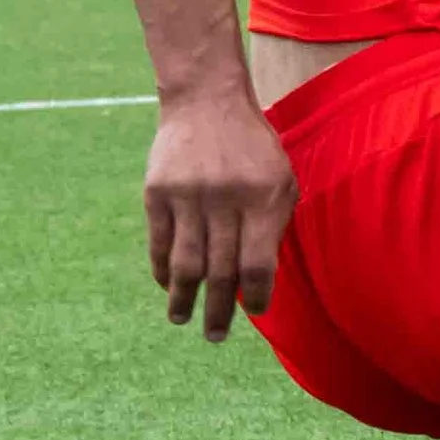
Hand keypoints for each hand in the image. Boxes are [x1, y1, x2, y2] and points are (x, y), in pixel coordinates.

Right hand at [143, 84, 297, 340]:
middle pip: (220, 270)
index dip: (256, 296)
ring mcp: (188, 197)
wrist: (208, 102)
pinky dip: (162, 269)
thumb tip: (260, 280)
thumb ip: (274, 224)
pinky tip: (168, 286)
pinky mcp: (157, 193)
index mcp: (263, 198)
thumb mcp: (282, 179)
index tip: (254, 311)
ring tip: (183, 319)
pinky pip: (160, 242)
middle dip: (219, 310)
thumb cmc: (254, 148)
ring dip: (183, 299)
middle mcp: (225, 200)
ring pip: (185, 263)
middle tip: (217, 336)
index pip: (258, 264)